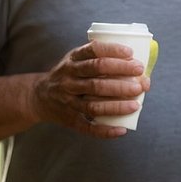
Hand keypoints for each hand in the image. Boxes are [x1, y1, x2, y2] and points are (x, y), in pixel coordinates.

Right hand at [29, 41, 148, 134]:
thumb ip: (98, 57)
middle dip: (121, 79)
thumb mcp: (76, 59)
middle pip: (96, 78)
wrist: (39, 96)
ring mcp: (68, 100)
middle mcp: (69, 79)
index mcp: (72, 60)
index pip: (92, 51)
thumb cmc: (69, 75)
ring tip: (136, 105)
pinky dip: (105, 130)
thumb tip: (138, 64)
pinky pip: (87, 127)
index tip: (131, 53)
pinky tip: (121, 130)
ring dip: (116, 105)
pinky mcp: (69, 119)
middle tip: (142, 82)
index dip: (112, 51)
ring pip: (93, 103)